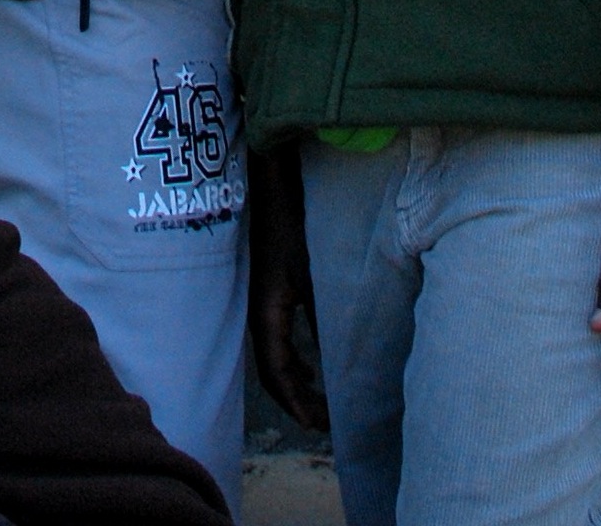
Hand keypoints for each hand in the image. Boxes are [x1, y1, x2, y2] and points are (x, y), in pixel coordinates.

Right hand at [247, 140, 328, 431]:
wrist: (267, 176)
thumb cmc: (292, 220)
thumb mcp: (312, 271)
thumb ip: (324, 316)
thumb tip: (342, 359)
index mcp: (266, 311)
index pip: (276, 373)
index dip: (297, 403)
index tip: (323, 425)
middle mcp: (258, 308)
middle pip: (271, 367)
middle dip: (296, 397)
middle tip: (324, 418)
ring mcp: (260, 294)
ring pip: (273, 350)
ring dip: (295, 375)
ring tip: (320, 392)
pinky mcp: (267, 280)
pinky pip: (277, 331)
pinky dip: (293, 353)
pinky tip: (313, 352)